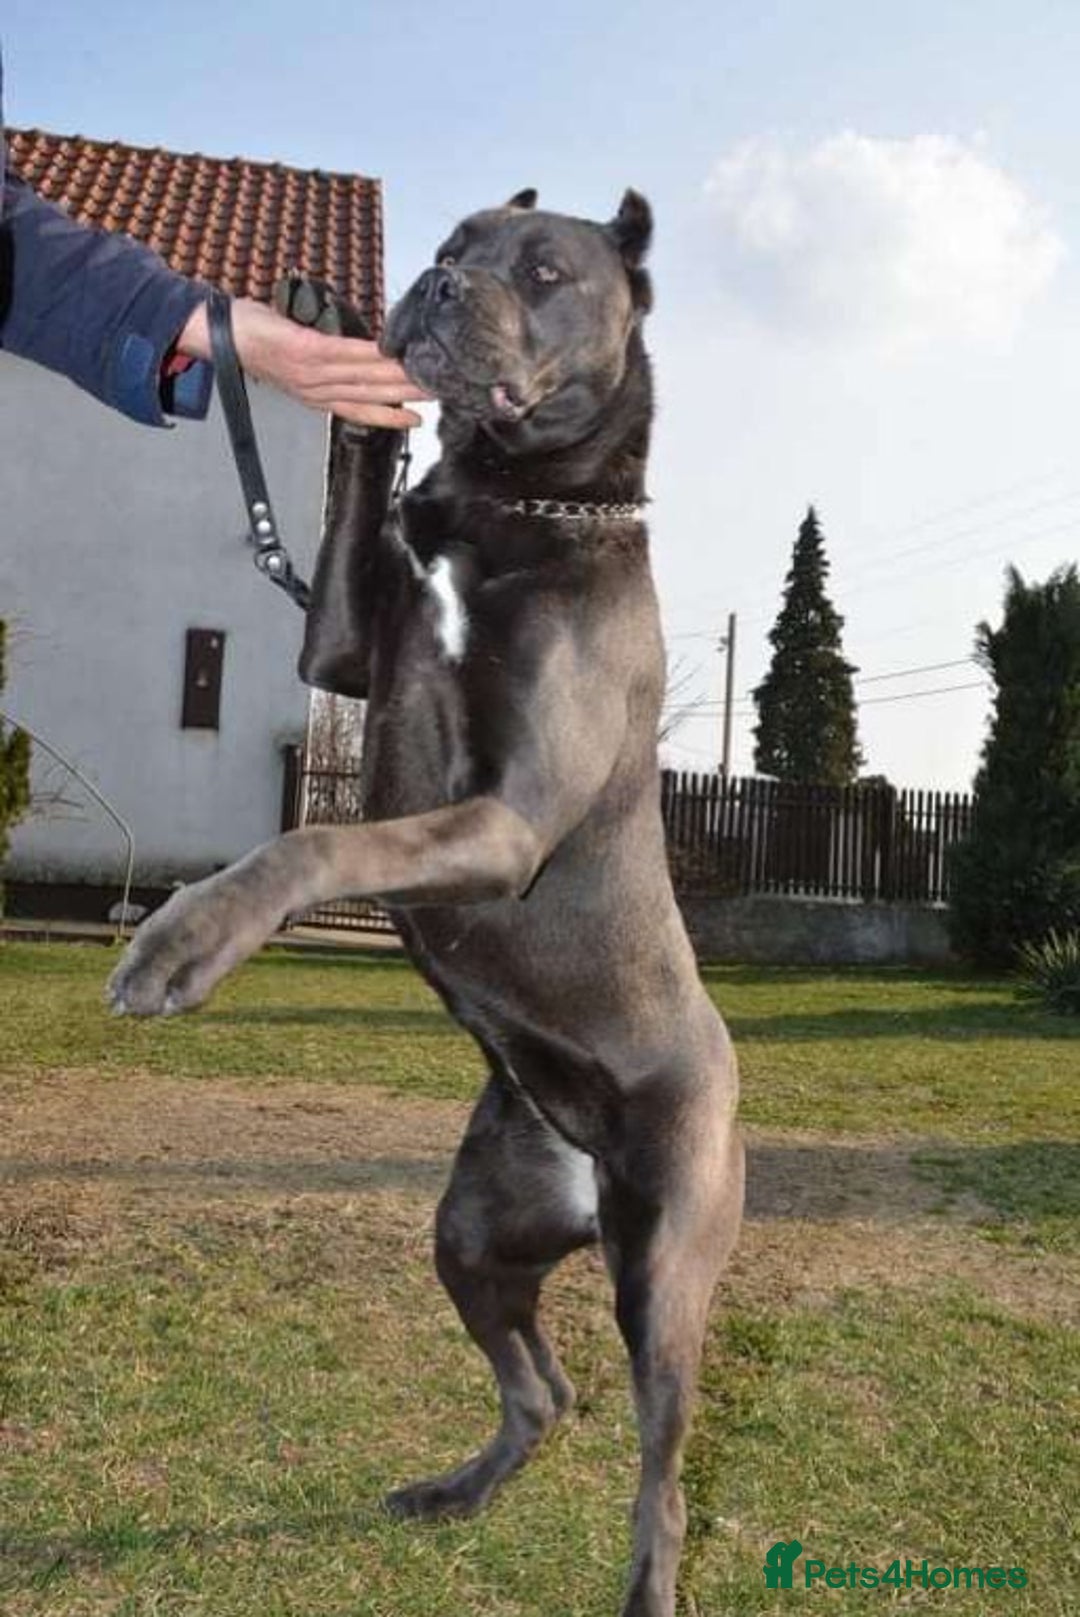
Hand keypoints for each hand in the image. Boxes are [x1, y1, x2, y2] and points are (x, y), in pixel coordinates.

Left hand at [177, 297, 429, 428]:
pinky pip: (345, 353)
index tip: (418, 419)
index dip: (389, 418)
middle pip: (370, 396)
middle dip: (406, 395)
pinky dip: (370, 354)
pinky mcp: (305, 351)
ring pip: (363, 378)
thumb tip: (350, 355)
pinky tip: (390, 351)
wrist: (218, 334)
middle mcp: (316, 390)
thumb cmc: (254, 341)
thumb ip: (321, 364)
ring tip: (425, 372)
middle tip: (439, 391)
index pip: (359, 411)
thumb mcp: (291, 364)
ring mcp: (311, 373)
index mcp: (314, 396)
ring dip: (397, 376)